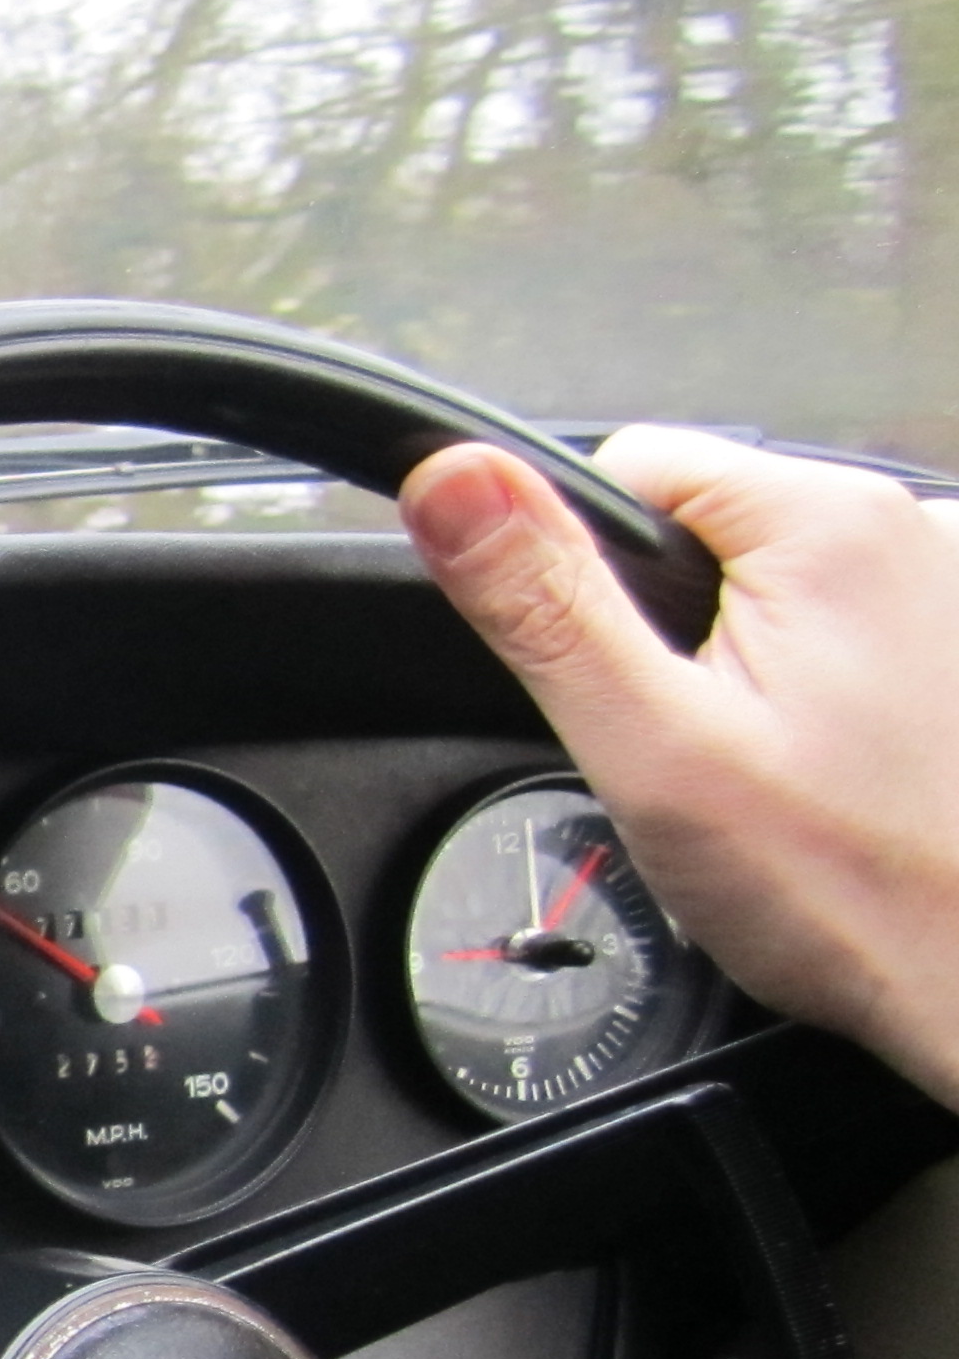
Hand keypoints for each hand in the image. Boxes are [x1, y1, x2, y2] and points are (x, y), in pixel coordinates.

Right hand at [401, 431, 958, 1110]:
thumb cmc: (850, 887)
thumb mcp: (653, 748)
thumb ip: (543, 606)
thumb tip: (450, 479)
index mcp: (827, 521)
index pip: (628, 470)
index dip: (583, 585)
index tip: (631, 688)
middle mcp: (907, 527)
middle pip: (700, 533)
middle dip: (669, 639)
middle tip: (704, 752)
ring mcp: (944, 588)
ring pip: (762, 590)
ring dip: (738, 668)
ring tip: (773, 772)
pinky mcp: (951, 648)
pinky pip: (830, 632)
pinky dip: (808, 693)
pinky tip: (828, 770)